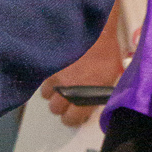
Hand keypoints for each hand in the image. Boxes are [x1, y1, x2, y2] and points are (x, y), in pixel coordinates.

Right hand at [41, 6, 126, 126]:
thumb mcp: (109, 80)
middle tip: (68, 99)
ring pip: (46, 95)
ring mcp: (55, 78)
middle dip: (61, 106)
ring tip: (60, 84)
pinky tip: (56, 73)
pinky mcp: (48, 66)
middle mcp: (67, 91)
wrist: (95, 32)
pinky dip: (47, 78)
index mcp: (85, 97)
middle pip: (55, 109)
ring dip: (52, 92)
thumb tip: (90, 105)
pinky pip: (42, 78)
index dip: (72, 118)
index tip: (74, 114)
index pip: (70, 119)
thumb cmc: (106, 54)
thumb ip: (97, 96)